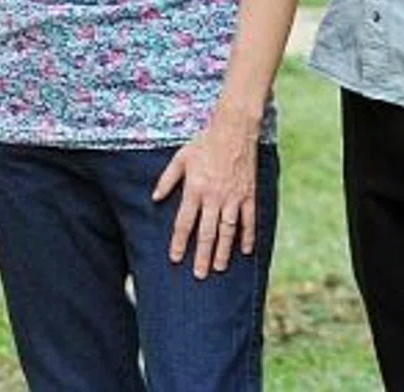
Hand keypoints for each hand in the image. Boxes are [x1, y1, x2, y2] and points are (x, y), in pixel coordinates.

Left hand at [152, 112, 258, 279]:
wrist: (234, 129)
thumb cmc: (204, 142)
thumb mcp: (180, 157)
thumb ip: (167, 179)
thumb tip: (154, 198)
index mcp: (195, 188)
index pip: (185, 222)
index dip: (179, 242)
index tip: (175, 258)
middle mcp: (214, 197)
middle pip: (207, 233)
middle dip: (202, 256)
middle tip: (199, 275)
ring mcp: (233, 197)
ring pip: (228, 231)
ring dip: (223, 251)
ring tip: (219, 268)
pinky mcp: (248, 194)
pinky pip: (249, 220)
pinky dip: (247, 236)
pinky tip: (245, 251)